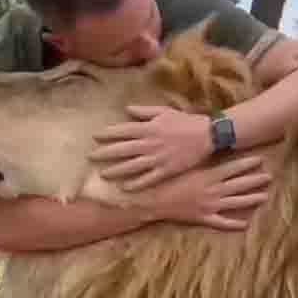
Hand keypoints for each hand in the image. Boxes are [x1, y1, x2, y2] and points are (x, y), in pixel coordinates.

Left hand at [90, 106, 212, 190]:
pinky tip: (125, 188)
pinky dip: (136, 184)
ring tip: (103, 174)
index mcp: (148, 128)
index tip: (94, 137)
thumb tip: (126, 109)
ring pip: (132, 166)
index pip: (122, 131)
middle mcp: (149, 144)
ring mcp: (158, 158)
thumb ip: (144, 111)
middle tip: (90, 157)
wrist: (208, 134)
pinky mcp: (167, 170)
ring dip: (116, 170)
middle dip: (104, 154)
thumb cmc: (185, 121)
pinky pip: (148, 179)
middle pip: (122, 149)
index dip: (106, 134)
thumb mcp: (164, 111)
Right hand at [140, 155, 270, 229]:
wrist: (149, 200)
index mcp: (206, 176)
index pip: (232, 168)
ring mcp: (209, 205)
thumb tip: (198, 140)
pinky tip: (244, 224)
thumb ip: (188, 152)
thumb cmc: (160, 179)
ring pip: (236, 203)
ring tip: (264, 196)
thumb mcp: (174, 162)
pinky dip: (234, 224)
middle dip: (255, 180)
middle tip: (268, 176)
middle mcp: (212, 190)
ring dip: (251, 199)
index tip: (259, 159)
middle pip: (239, 184)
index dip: (247, 163)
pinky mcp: (202, 218)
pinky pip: (221, 222)